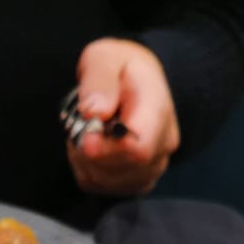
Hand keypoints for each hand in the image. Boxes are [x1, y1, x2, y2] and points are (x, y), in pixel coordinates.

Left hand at [67, 39, 179, 196]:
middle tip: (81, 123)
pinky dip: (85, 168)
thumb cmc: (121, 68)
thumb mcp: (105, 57)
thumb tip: (94, 112)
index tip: (86, 135)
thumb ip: (99, 80)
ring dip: (83, 159)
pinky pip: (99, 186)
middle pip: (119, 169)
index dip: (106, 149)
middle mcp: (162, 146)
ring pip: (105, 180)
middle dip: (88, 150)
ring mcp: (151, 168)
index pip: (138, 148)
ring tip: (87, 130)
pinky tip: (92, 146)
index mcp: (158, 111)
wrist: (137, 84)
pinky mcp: (134, 182)